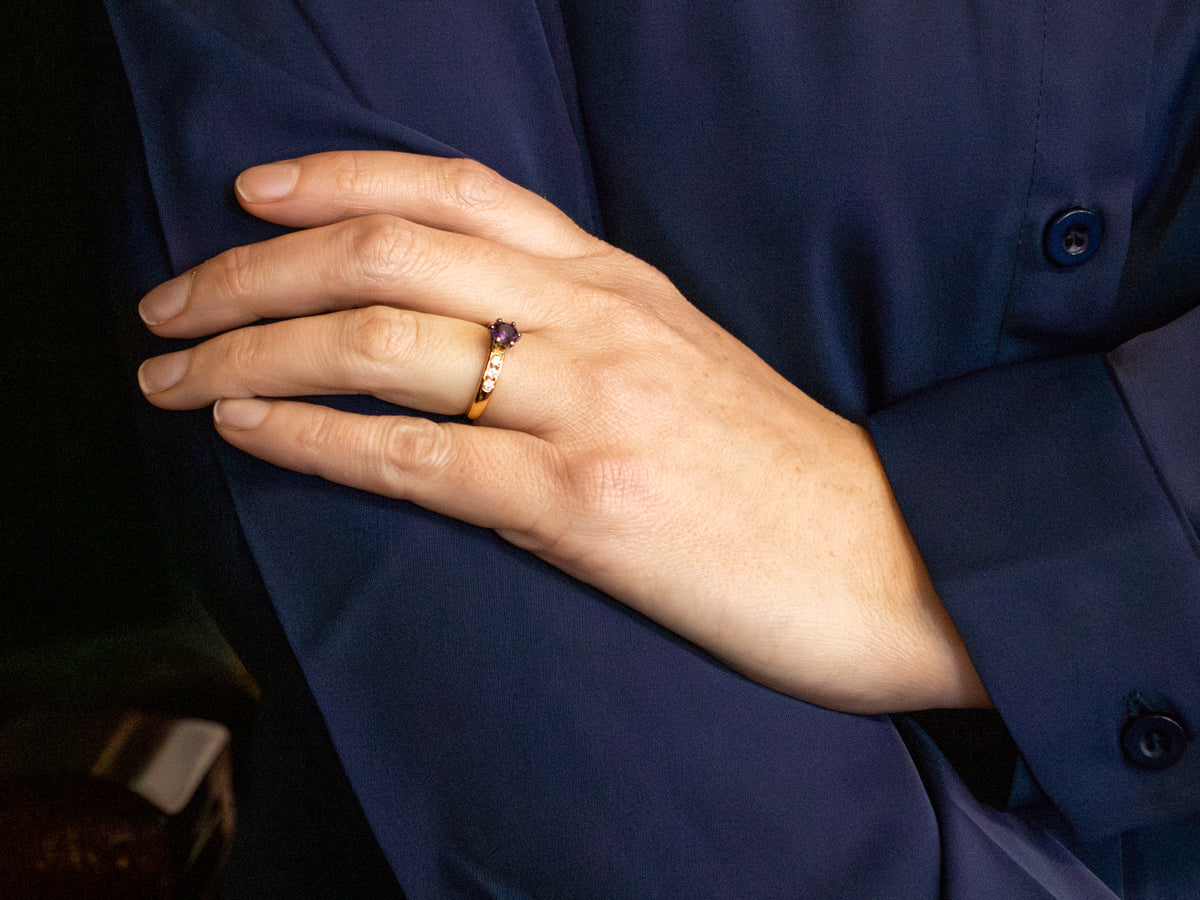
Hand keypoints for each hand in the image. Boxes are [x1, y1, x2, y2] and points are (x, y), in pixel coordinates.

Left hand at [137, 150, 987, 713]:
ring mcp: (589, 407)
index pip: (452, 190)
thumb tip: (470, 328)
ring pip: (380, 346)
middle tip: (168, 301)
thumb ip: (582, 327)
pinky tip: (246, 430)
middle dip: (252, 270)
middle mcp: (595, 321)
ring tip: (169, 374)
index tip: (251, 193)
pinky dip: (311, 437)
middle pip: (387, 254)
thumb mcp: (682, 361)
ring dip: (251, 352)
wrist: (889, 557)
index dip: (335, 176)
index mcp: (617, 281)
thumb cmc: (778, 470)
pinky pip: (413, 458)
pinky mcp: (584, 503)